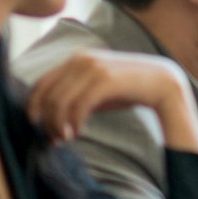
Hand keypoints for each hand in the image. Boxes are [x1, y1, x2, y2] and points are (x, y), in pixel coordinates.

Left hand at [26, 49, 197, 153]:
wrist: (162, 83)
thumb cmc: (127, 89)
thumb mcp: (96, 90)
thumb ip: (74, 97)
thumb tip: (50, 122)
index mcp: (76, 58)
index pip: (42, 84)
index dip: (35, 107)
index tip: (39, 127)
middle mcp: (81, 59)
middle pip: (48, 95)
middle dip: (47, 121)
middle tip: (55, 140)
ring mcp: (93, 67)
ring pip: (60, 102)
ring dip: (58, 125)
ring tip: (65, 139)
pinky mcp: (105, 79)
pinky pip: (78, 106)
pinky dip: (73, 123)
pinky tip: (78, 133)